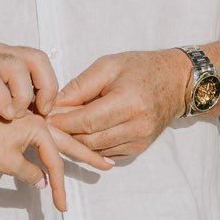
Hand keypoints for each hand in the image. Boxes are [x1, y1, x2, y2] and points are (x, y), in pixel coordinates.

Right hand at [0, 43, 59, 118]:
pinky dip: (2, 97)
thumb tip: (31, 115)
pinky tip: (2, 114)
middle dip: (45, 86)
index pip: (38, 59)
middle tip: (40, 112)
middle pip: (35, 58)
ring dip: (23, 94)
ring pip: (15, 66)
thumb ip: (5, 95)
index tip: (45, 110)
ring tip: (16, 115)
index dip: (49, 84)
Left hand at [0, 108, 110, 211]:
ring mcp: (26, 117)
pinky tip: (61, 143)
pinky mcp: (16, 119)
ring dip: (73, 146)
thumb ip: (30, 173)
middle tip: (107, 165)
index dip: (60, 186)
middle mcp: (36, 117)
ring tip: (92, 155)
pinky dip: (54, 141)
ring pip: (56, 135)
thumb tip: (43, 181)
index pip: (55, 161)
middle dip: (87, 156)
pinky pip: (42, 131)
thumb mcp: (8, 163)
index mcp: (38, 126)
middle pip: (67, 142)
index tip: (62, 207)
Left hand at [49, 48, 192, 161]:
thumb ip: (80, 86)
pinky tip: (82, 132)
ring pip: (95, 150)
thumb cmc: (141, 69)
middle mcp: (136, 126)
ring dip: (75, 141)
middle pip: (88, 139)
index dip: (62, 121)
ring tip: (61, 127)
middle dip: (65, 133)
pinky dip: (91, 145)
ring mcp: (139, 141)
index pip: (87, 121)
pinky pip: (105, 153)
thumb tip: (54, 104)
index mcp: (129, 102)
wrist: (176, 83)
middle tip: (47, 123)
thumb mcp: (108, 66)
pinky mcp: (138, 149)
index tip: (43, 116)